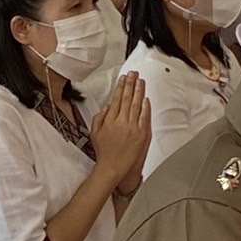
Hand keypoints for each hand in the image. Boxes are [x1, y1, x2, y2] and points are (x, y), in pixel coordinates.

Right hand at [92, 71, 150, 189]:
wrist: (112, 166)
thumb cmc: (103, 152)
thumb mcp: (94, 133)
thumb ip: (99, 118)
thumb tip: (107, 106)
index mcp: (109, 120)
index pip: (116, 99)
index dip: (121, 87)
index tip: (124, 78)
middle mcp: (121, 121)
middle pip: (127, 98)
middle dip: (131, 84)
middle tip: (134, 74)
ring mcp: (132, 127)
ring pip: (137, 105)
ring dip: (139, 91)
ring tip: (141, 81)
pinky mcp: (141, 133)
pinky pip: (144, 117)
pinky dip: (145, 107)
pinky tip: (146, 98)